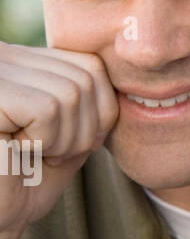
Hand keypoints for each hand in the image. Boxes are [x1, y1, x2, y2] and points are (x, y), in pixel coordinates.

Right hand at [0, 41, 117, 234]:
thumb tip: (128, 86)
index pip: (92, 66)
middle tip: (46, 154)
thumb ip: (92, 106)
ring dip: (62, 140)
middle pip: (86, 78)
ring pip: (71, 93)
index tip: (66, 145)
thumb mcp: (70, 138)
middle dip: (82, 131)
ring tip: (29, 152)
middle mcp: (6, 54)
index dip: (98, 114)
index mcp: (24, 60)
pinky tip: (14, 150)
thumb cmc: (24, 183)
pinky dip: (44, 140)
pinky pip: (48, 108)